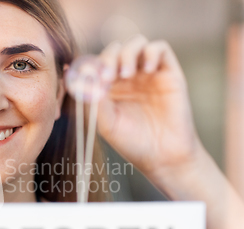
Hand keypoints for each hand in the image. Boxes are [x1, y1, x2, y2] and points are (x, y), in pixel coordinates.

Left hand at [69, 35, 203, 181]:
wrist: (164, 157)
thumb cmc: (133, 143)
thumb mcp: (107, 123)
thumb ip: (96, 100)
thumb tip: (86, 76)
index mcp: (110, 88)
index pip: (98, 64)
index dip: (92, 66)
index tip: (91, 78)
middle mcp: (128, 78)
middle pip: (115, 50)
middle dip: (109, 58)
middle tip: (108, 77)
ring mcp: (149, 73)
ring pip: (136, 43)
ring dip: (128, 53)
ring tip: (126, 73)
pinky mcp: (169, 73)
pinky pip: (160, 48)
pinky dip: (151, 52)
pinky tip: (147, 70)